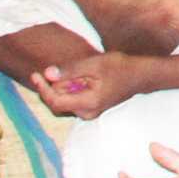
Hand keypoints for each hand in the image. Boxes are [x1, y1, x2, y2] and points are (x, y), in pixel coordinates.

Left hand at [33, 49, 148, 120]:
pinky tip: (79, 77)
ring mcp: (90, 113)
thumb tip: (48, 74)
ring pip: (65, 101)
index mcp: (87, 103)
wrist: (142, 76)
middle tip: (47, 70)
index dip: (42, 89)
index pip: (55, 101)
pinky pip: (73, 100)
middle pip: (58, 103)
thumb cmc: (120, 67)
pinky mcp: (92, 109)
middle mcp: (86, 113)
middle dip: (51, 87)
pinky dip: (70, 88)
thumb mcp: (95, 64)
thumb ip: (70, 71)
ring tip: (73, 71)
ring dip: (62, 86)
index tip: (36, 74)